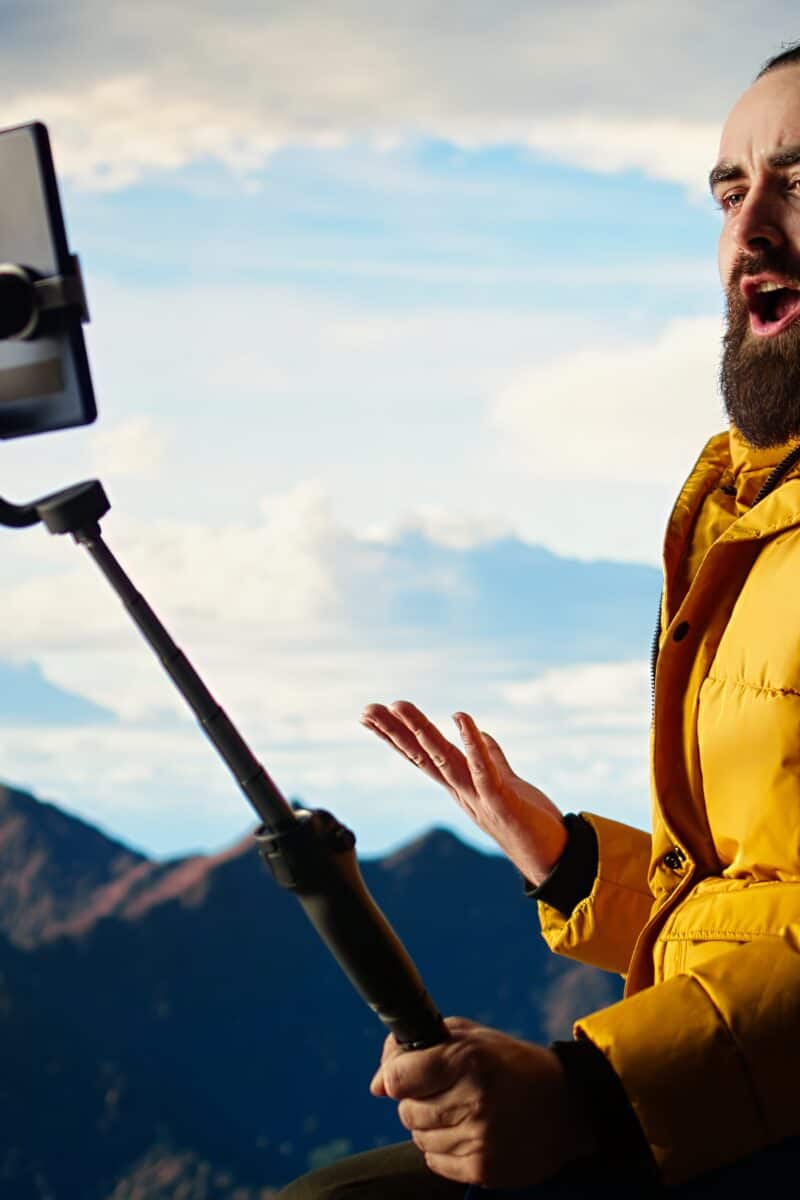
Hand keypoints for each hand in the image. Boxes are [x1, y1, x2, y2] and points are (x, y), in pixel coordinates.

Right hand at [361, 701, 566, 884]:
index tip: (370, 716)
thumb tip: (480, 735)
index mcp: (460, 785)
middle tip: (367, 709)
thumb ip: (492, 759)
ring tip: (399, 707)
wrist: (554, 860)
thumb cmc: (529, 822)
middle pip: (422, 756)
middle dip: (394, 732)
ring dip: (421, 731)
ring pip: (443, 759)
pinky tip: (460, 717)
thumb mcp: (506, 784)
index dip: (395, 736)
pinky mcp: (501, 801)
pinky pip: (484, 768)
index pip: (421, 756)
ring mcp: (478, 797)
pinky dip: (471, 743)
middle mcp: (462, 791)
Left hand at [370, 1017, 588, 1186]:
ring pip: (418, 1137)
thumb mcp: (471, 1039)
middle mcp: (473, 1101)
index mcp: (469, 1061)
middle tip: (443, 1089)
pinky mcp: (483, 1170)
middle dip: (416, 1099)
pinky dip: (443, 1148)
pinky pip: (434, 1162)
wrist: (566, 1106)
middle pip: (405, 1110)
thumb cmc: (511, 1064)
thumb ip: (418, 1049)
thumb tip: (377, 1084)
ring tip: (460, 1110)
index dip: (394, 1075)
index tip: (403, 1074)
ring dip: (430, 1125)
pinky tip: (468, 1131)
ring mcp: (479, 1139)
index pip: (398, 1077)